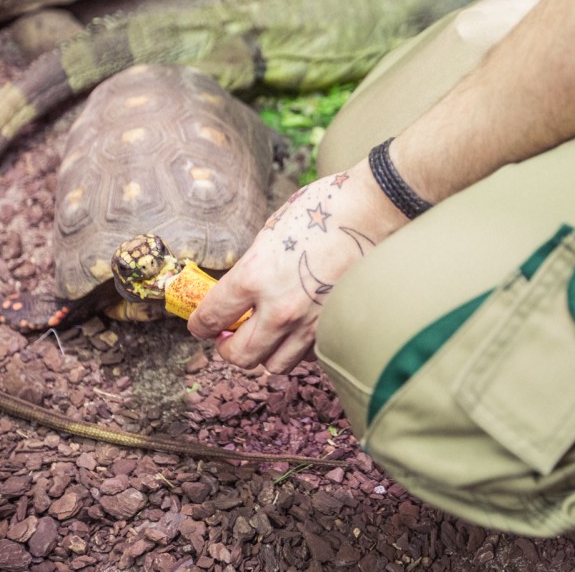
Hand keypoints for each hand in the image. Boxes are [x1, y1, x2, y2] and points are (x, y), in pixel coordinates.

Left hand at [187, 158, 408, 372]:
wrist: (374, 211)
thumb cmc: (325, 209)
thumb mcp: (272, 230)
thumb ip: (253, 266)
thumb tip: (242, 289)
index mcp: (255, 276)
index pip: (211, 318)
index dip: (200, 325)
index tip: (201, 325)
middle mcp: (279, 308)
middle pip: (239, 357)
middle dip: (227, 349)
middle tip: (228, 336)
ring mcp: (309, 323)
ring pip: (273, 365)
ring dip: (264, 353)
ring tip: (265, 335)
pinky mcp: (334, 328)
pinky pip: (307, 356)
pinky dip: (297, 349)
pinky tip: (298, 329)